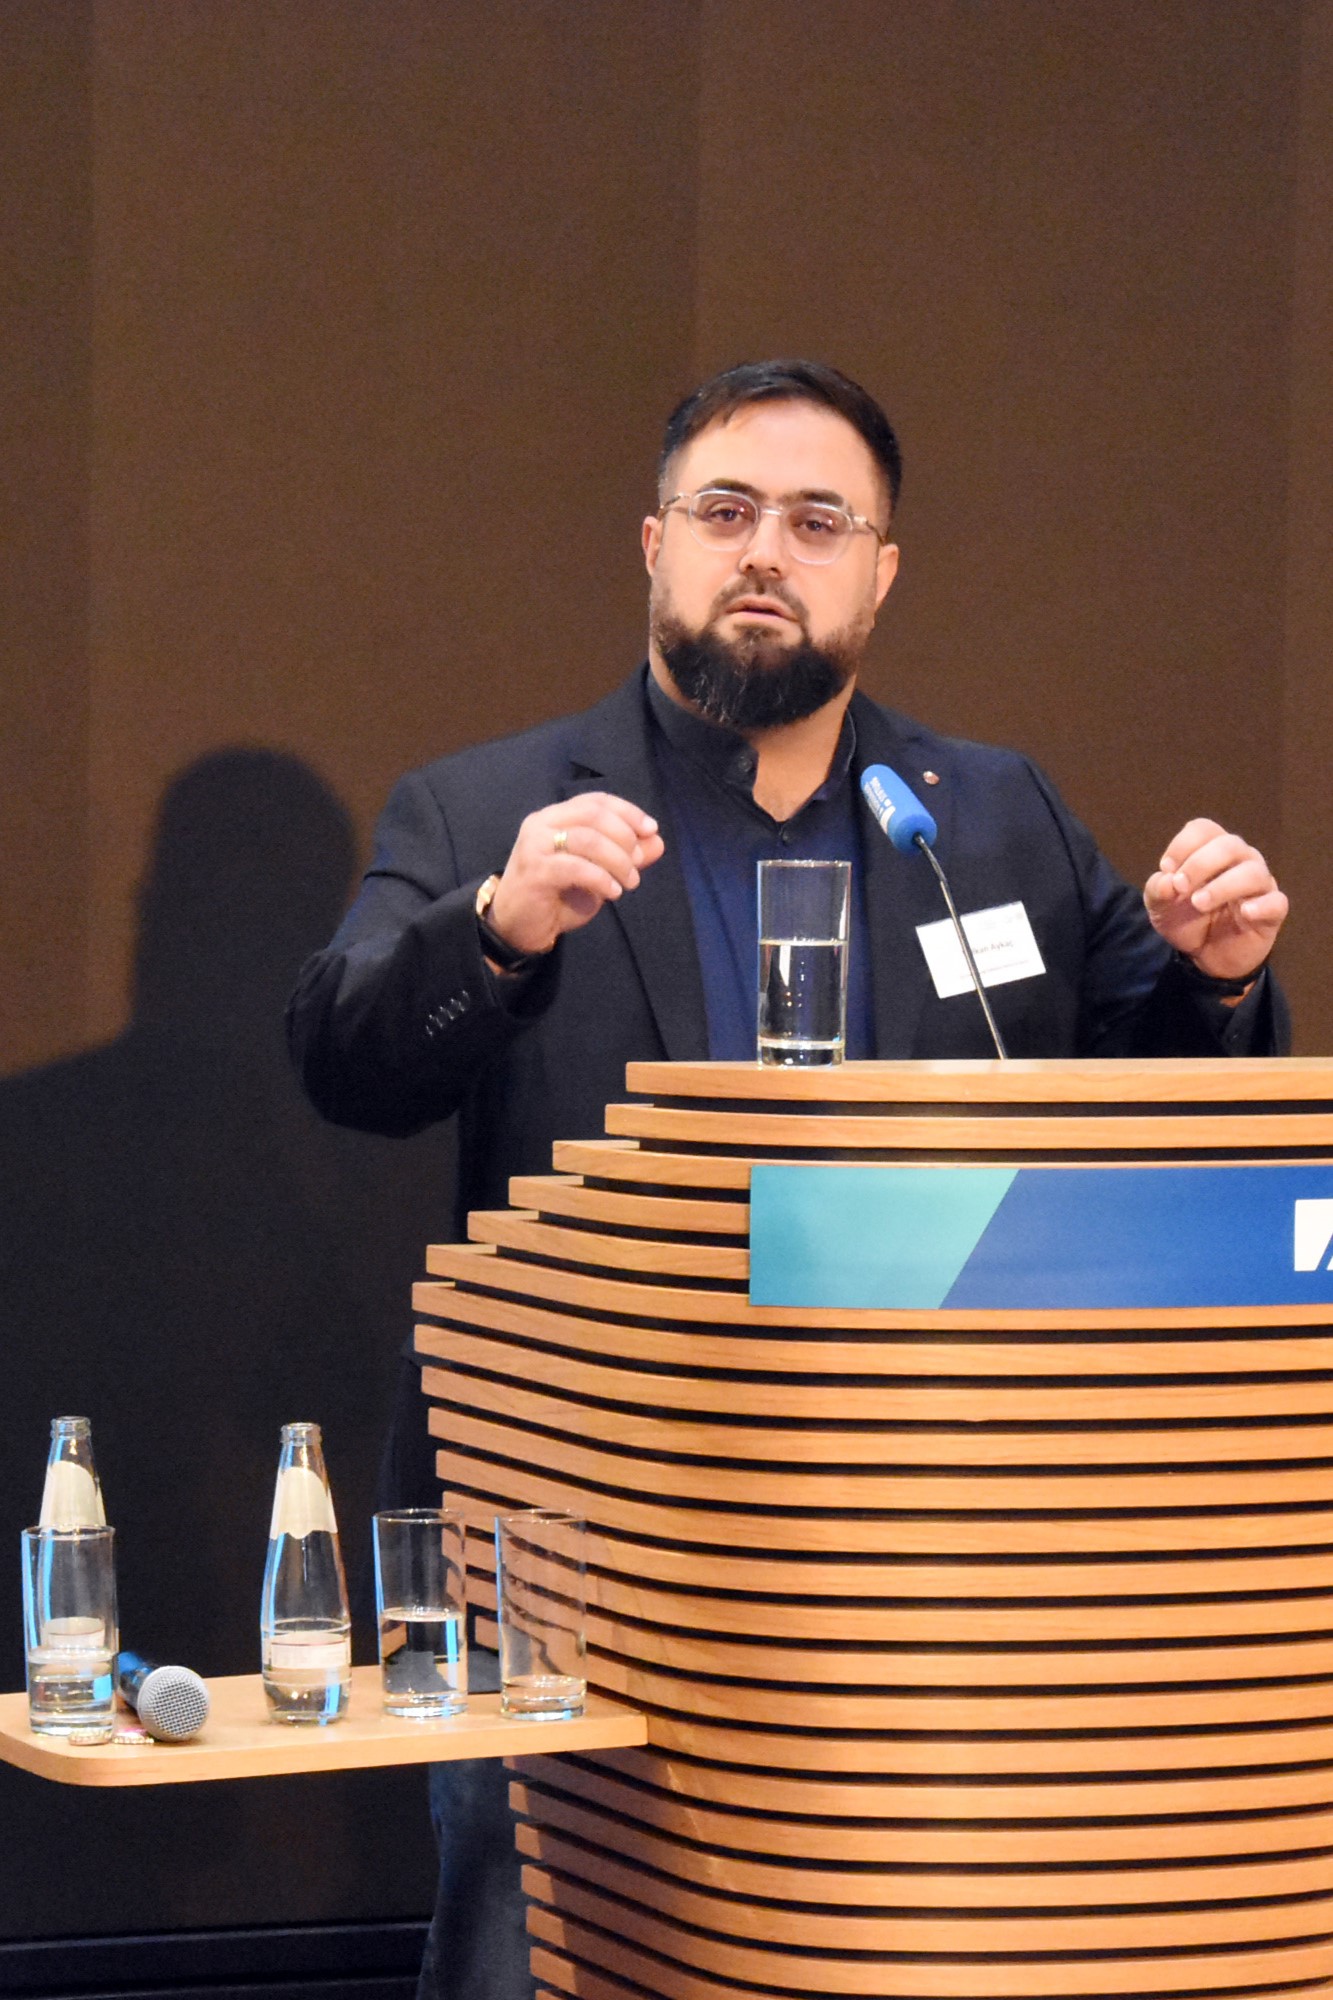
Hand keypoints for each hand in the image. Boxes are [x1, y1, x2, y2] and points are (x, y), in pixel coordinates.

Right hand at [485, 793, 664, 958]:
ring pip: (588, 839)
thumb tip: (657, 841)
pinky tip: (613, 892)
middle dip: (624, 837)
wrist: (518, 927)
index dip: (627, 811)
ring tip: (630, 883)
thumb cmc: (557, 897)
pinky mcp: (534, 871)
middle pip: (594, 814)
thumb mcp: (599, 874)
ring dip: (617, 860)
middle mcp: (542, 823)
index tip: (651, 829)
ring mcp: (535, 845)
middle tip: (637, 863)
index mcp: (556, 817)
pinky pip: (576, 867)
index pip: (596, 801)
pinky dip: (601, 878)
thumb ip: (625, 856)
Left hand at [1143, 818, 1287, 983]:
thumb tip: (1167, 881)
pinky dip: (1262, 906)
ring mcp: (1260, 884)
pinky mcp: (1273, 911)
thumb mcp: (1160, 906)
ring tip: (1199, 904)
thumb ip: (1158, 890)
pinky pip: (1276, 902)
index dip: (1183, 845)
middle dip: (1200, 863)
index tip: (1166, 869)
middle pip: (1229, 845)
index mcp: (1212, 849)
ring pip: (1253, 872)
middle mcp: (1241, 860)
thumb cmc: (1187, 919)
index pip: (1204, 829)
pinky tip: (1245, 913)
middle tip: (1180, 887)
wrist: (1204, 956)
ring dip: (1223, 886)